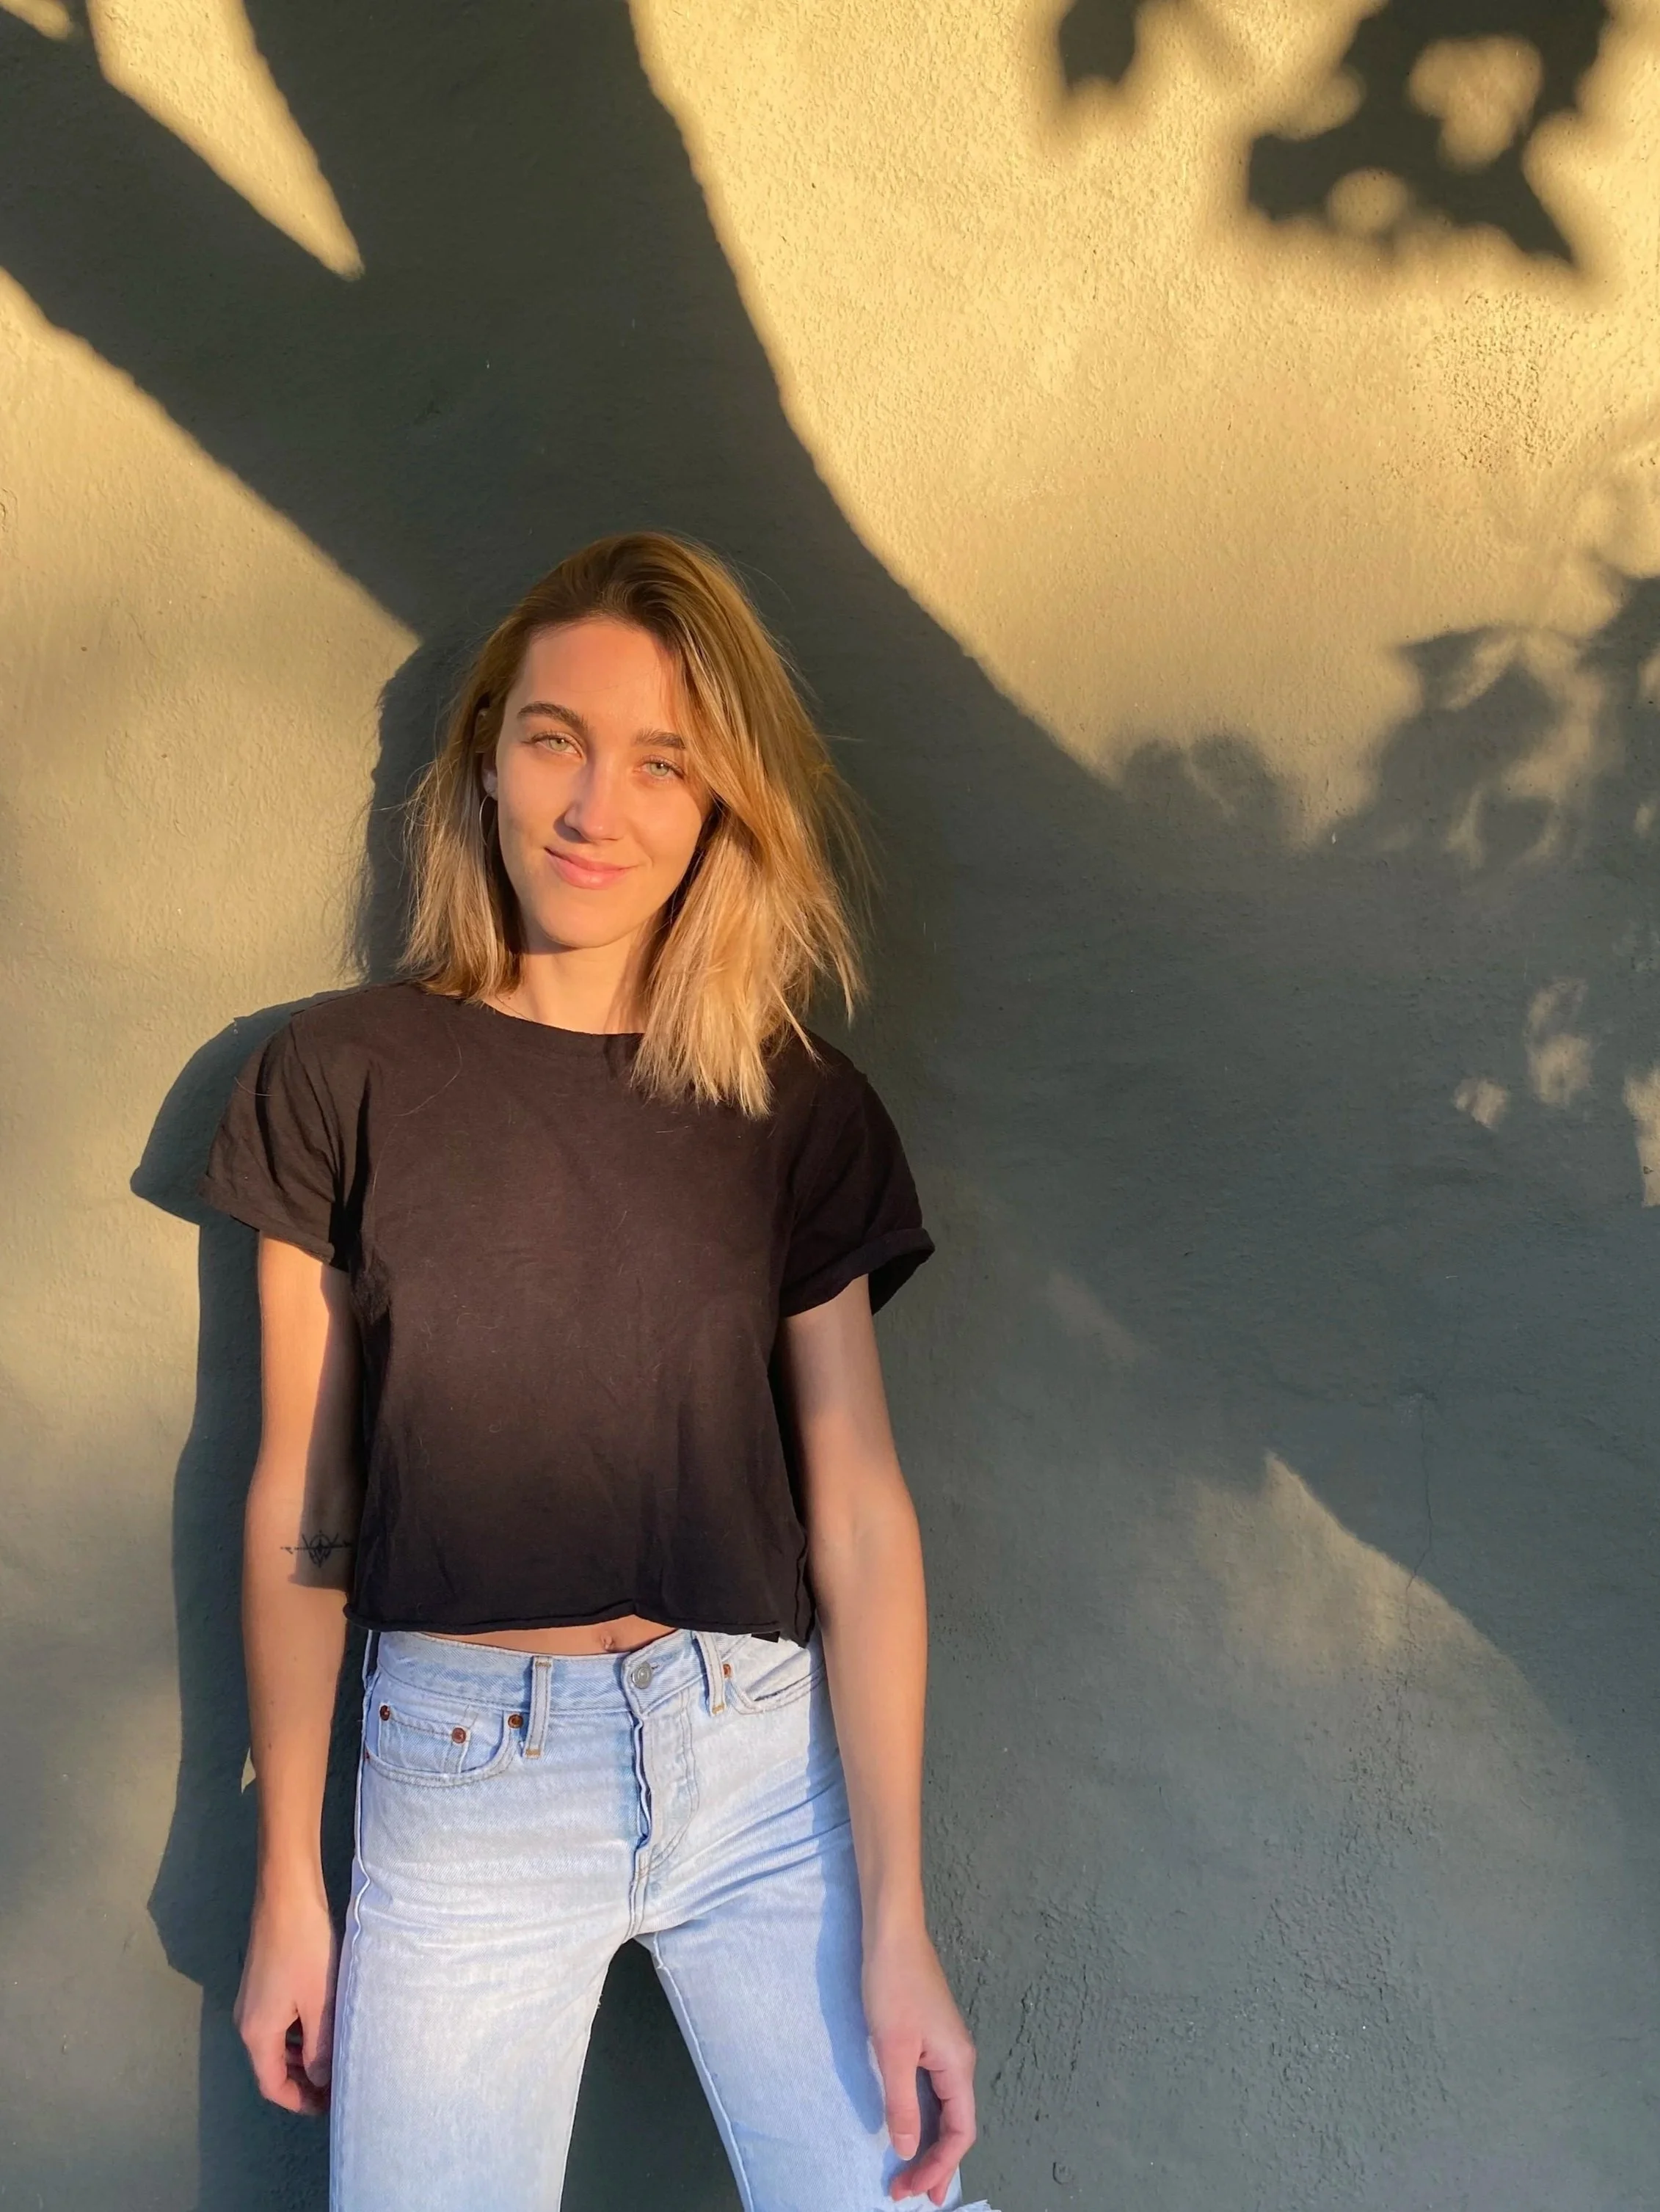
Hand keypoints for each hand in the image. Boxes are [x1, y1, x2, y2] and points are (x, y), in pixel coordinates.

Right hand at [234, 1883, 338, 2114]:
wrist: (286, 1895)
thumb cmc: (304, 1949)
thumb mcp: (318, 2002)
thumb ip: (319, 2045)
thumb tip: (321, 2080)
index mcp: (257, 2033)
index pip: (271, 2084)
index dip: (298, 2100)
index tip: (327, 2105)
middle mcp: (247, 2021)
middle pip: (271, 2065)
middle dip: (302, 2080)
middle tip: (336, 2082)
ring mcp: (252, 1999)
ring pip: (276, 2042)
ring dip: (301, 2055)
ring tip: (334, 2055)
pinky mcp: (261, 1981)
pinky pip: (278, 2020)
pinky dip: (298, 2031)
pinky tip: (322, 2022)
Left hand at [863, 1923, 977, 2205]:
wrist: (892, 1933)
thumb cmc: (893, 1987)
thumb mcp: (892, 2049)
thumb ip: (901, 2102)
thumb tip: (907, 2149)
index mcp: (957, 2065)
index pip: (960, 2132)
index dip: (940, 2165)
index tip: (913, 2190)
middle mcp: (959, 2059)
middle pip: (957, 2124)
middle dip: (937, 2162)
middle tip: (912, 2193)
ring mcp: (947, 2047)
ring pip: (947, 2108)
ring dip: (931, 2143)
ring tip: (915, 2175)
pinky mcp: (932, 2037)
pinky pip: (936, 2091)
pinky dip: (926, 2117)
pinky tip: (913, 2127)